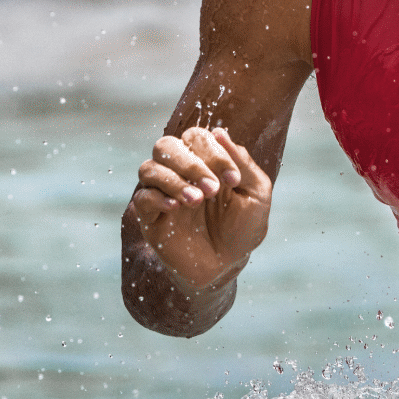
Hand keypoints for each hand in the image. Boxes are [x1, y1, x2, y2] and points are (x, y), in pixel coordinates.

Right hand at [131, 126, 272, 289]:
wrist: (228, 265)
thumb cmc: (243, 227)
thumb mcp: (256, 195)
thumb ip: (243, 164)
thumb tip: (220, 132)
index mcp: (205, 161)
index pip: (196, 137)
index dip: (214, 152)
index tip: (234, 180)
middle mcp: (179, 172)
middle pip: (166, 145)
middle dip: (191, 164)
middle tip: (213, 190)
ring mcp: (162, 193)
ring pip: (149, 168)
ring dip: (174, 180)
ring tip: (197, 200)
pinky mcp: (150, 217)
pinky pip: (142, 197)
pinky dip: (158, 198)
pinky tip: (178, 208)